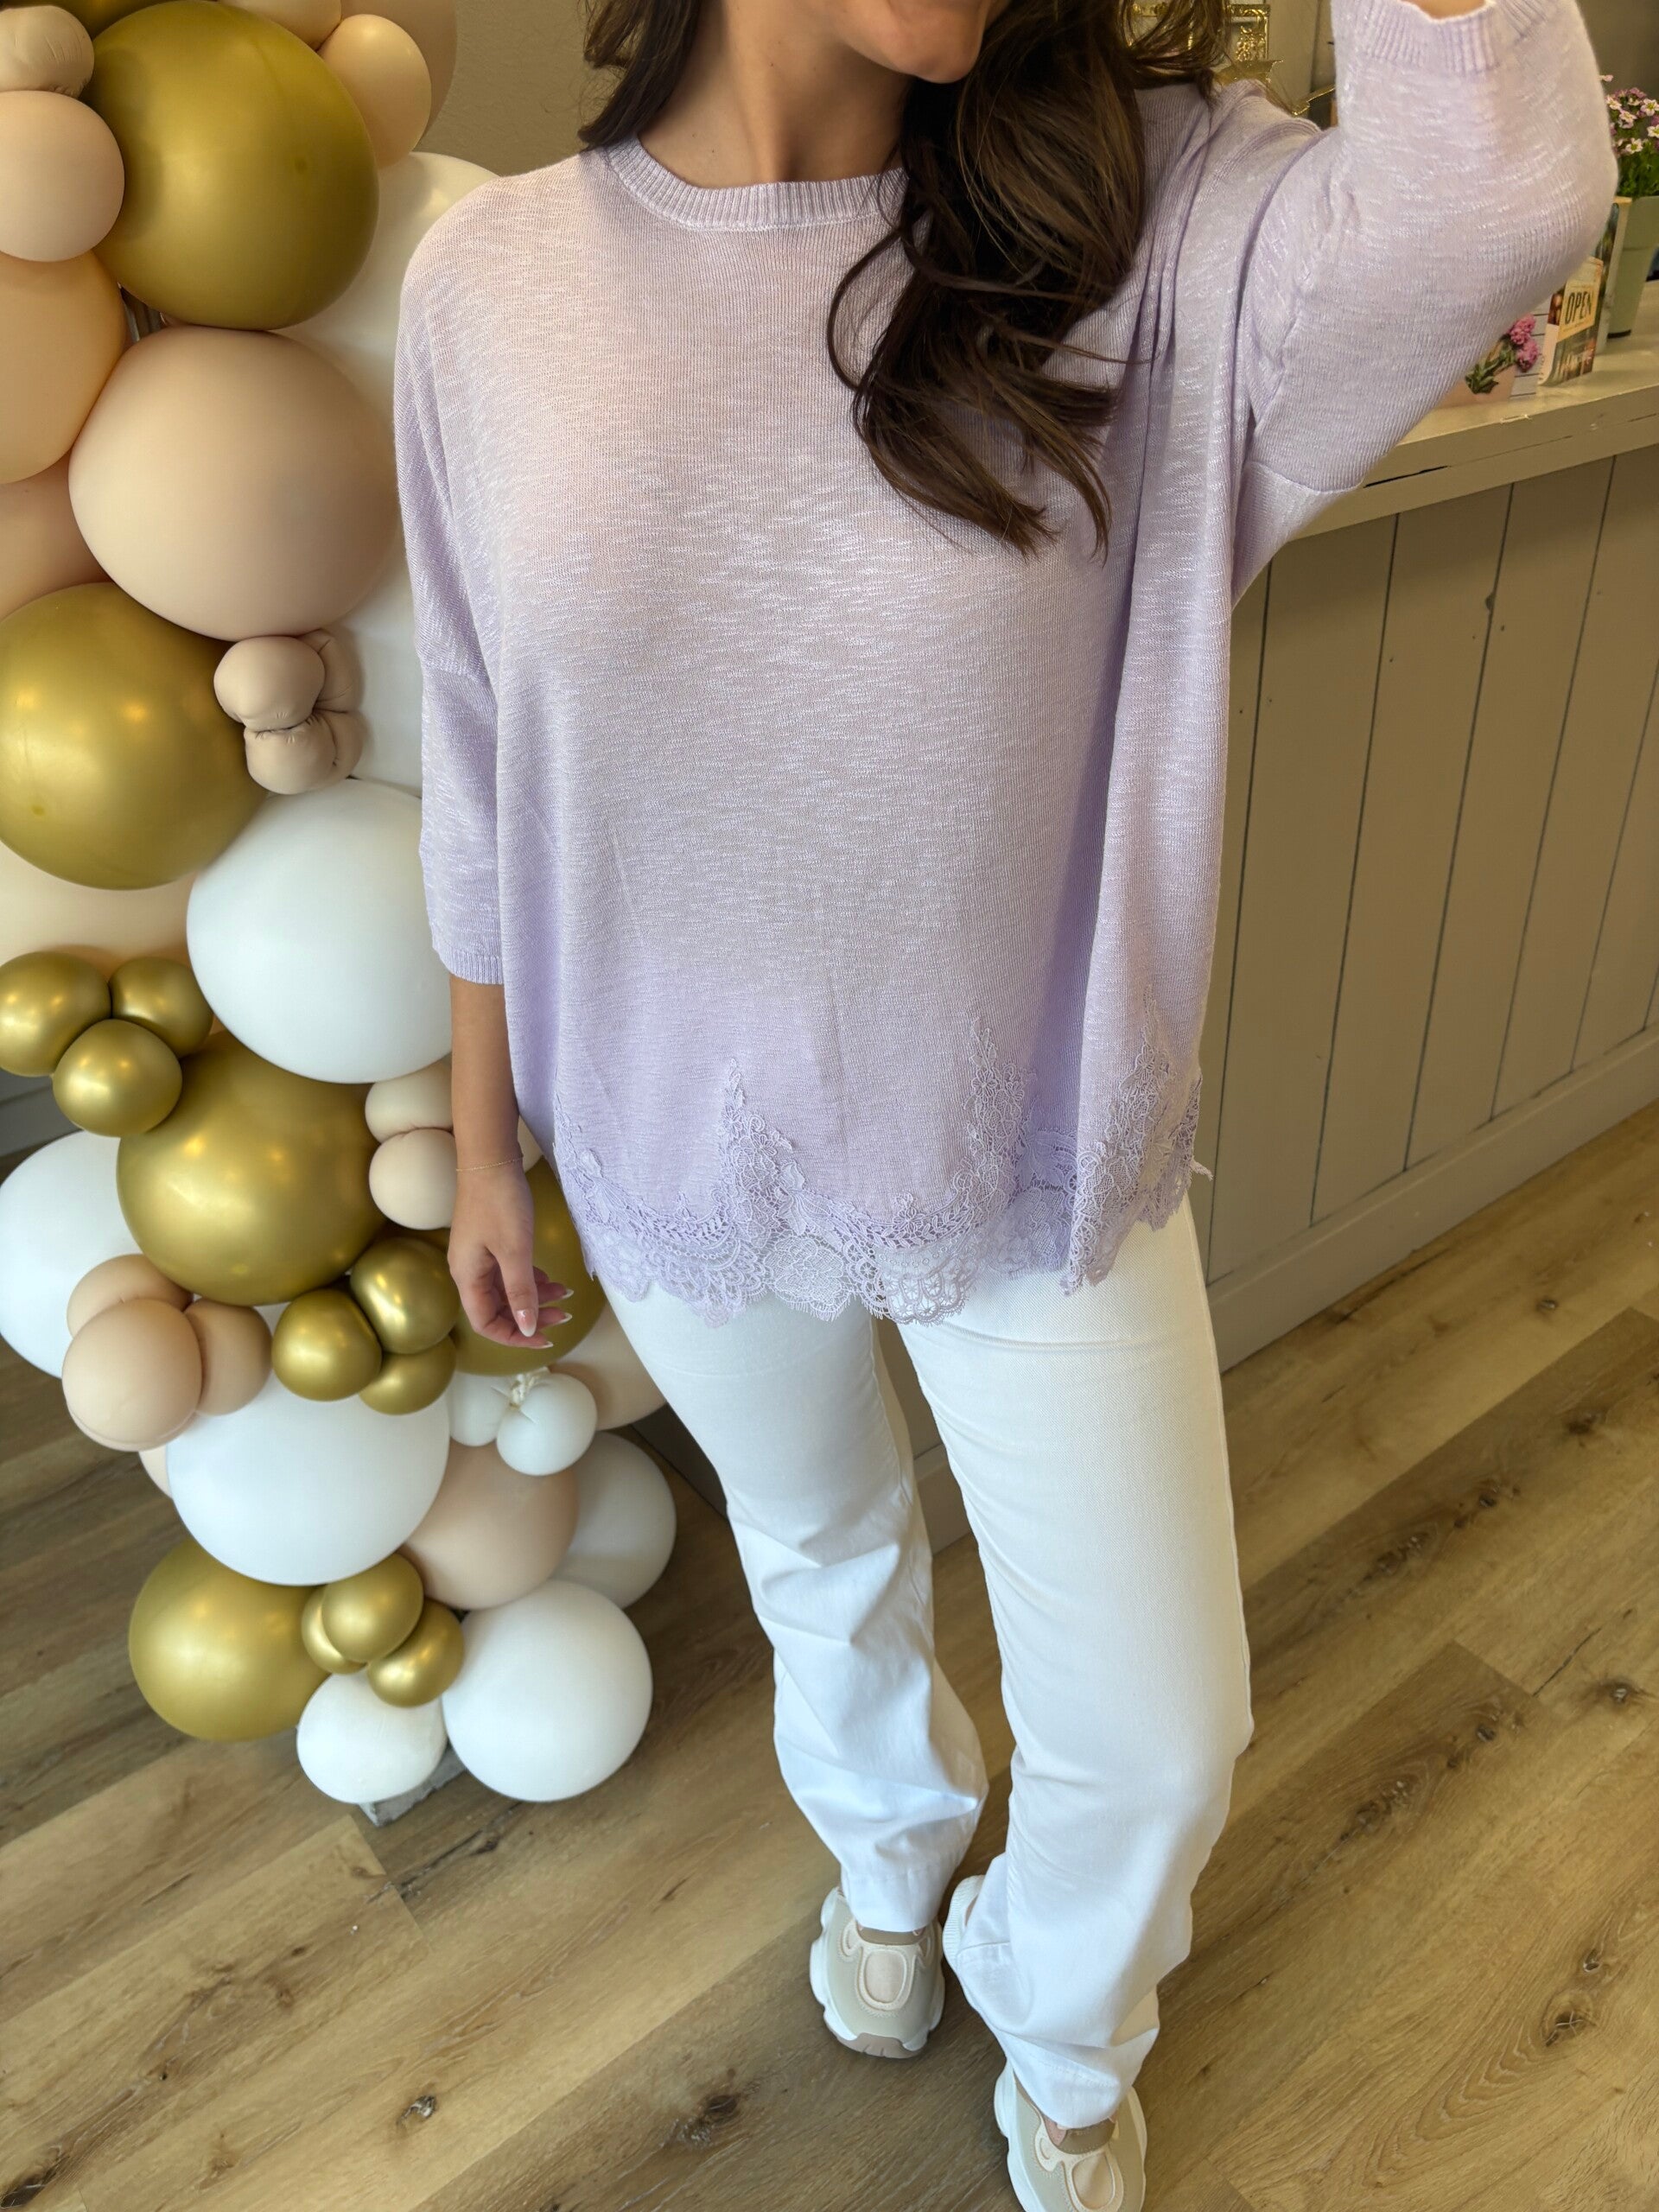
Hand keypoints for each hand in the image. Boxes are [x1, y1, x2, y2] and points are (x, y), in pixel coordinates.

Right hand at [448, 1161, 570, 1348]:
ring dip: (534, 1297)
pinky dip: (530, 1279)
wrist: (490, 1158)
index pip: (487, 1324)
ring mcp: (478, 1256)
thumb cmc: (500, 1204)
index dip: (515, 1337)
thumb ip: (521, 1292)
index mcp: (468, 1278)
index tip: (546, 1337)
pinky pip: (509, 1272)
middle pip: (498, 1309)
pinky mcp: (489, 1242)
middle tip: (564, 1315)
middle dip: (530, 1316)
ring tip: (565, 1295)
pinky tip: (550, 1278)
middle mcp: (469, 1272)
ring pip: (506, 1290)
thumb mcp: (515, 1251)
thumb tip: (526, 1328)